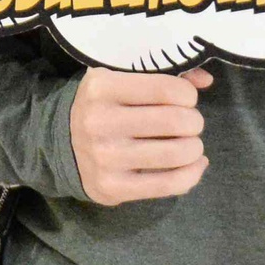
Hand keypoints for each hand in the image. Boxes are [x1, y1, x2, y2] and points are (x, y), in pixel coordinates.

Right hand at [70, 66, 212, 204]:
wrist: (58, 144)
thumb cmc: (101, 107)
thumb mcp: (119, 80)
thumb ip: (162, 76)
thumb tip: (207, 81)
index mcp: (101, 88)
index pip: (167, 89)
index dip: (188, 95)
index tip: (184, 100)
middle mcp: (99, 122)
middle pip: (177, 122)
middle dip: (194, 122)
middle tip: (188, 123)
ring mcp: (105, 158)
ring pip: (177, 154)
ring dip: (194, 148)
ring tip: (190, 144)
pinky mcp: (112, 188)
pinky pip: (170, 185)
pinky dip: (192, 174)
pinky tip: (193, 165)